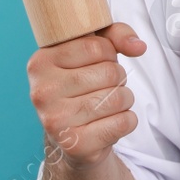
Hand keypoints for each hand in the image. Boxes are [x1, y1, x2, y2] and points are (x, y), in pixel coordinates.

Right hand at [27, 22, 147, 170]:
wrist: (70, 137)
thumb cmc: (82, 87)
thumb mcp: (92, 51)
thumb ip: (115, 35)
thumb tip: (139, 46)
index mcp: (40, 62)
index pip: (96, 46)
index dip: (109, 54)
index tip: (97, 64)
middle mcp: (42, 92)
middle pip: (110, 72)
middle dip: (118, 79)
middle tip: (102, 89)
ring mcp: (56, 120)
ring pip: (119, 98)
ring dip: (124, 101)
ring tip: (107, 106)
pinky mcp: (75, 144)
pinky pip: (123, 122)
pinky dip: (127, 121)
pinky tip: (109, 124)